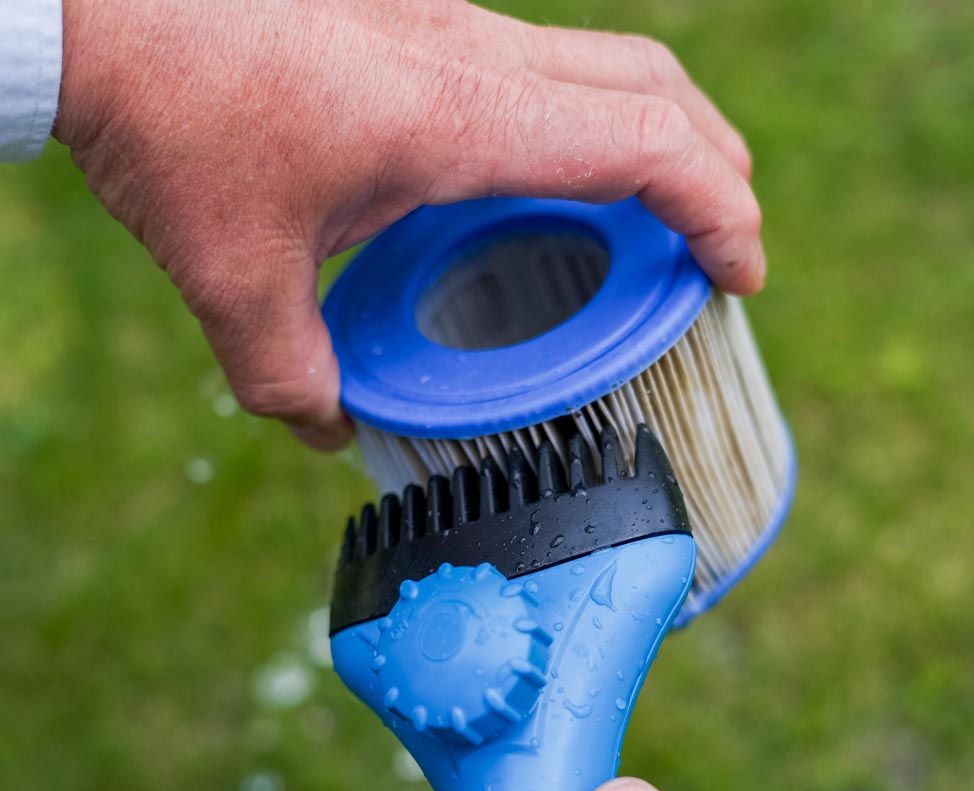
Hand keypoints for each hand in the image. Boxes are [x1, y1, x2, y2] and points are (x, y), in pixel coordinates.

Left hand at [55, 0, 762, 448]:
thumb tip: (331, 429)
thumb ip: (289, 376)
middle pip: (656, 88)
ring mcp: (451, 23)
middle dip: (716, 168)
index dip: (721, 210)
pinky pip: (544, 66)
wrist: (95, 1)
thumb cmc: (167, 115)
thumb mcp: (232, 277)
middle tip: (719, 249)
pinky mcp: (419, 21)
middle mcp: (476, 53)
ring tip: (656, 221)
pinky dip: (583, 125)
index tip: (742, 274)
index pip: (646, 145)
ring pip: (606, 65)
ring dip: (656, 137)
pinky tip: (544, 186)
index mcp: (460, 116)